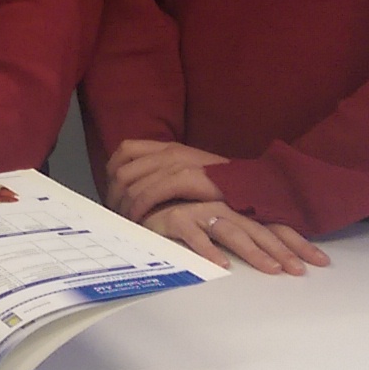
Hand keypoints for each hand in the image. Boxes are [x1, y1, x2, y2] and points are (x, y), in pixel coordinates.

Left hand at [106, 139, 233, 221]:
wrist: (256, 187)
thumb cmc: (223, 187)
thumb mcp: (190, 172)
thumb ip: (166, 174)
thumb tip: (136, 189)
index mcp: (169, 147)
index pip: (125, 151)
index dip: (112, 174)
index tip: (115, 194)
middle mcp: (170, 151)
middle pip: (124, 172)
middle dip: (115, 197)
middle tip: (119, 216)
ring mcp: (178, 163)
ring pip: (133, 184)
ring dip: (125, 207)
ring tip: (129, 223)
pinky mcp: (188, 177)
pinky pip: (149, 193)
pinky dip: (139, 209)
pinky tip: (141, 221)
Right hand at [141, 201, 329, 276]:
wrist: (139, 194)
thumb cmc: (179, 214)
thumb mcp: (213, 221)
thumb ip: (238, 232)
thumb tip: (273, 254)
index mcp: (237, 209)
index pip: (274, 224)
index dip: (297, 241)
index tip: (321, 261)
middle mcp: (223, 207)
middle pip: (259, 229)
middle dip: (282, 250)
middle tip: (300, 271)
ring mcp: (199, 211)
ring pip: (231, 230)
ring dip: (252, 250)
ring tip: (269, 269)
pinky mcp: (173, 218)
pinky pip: (192, 234)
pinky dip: (207, 249)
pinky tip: (221, 265)